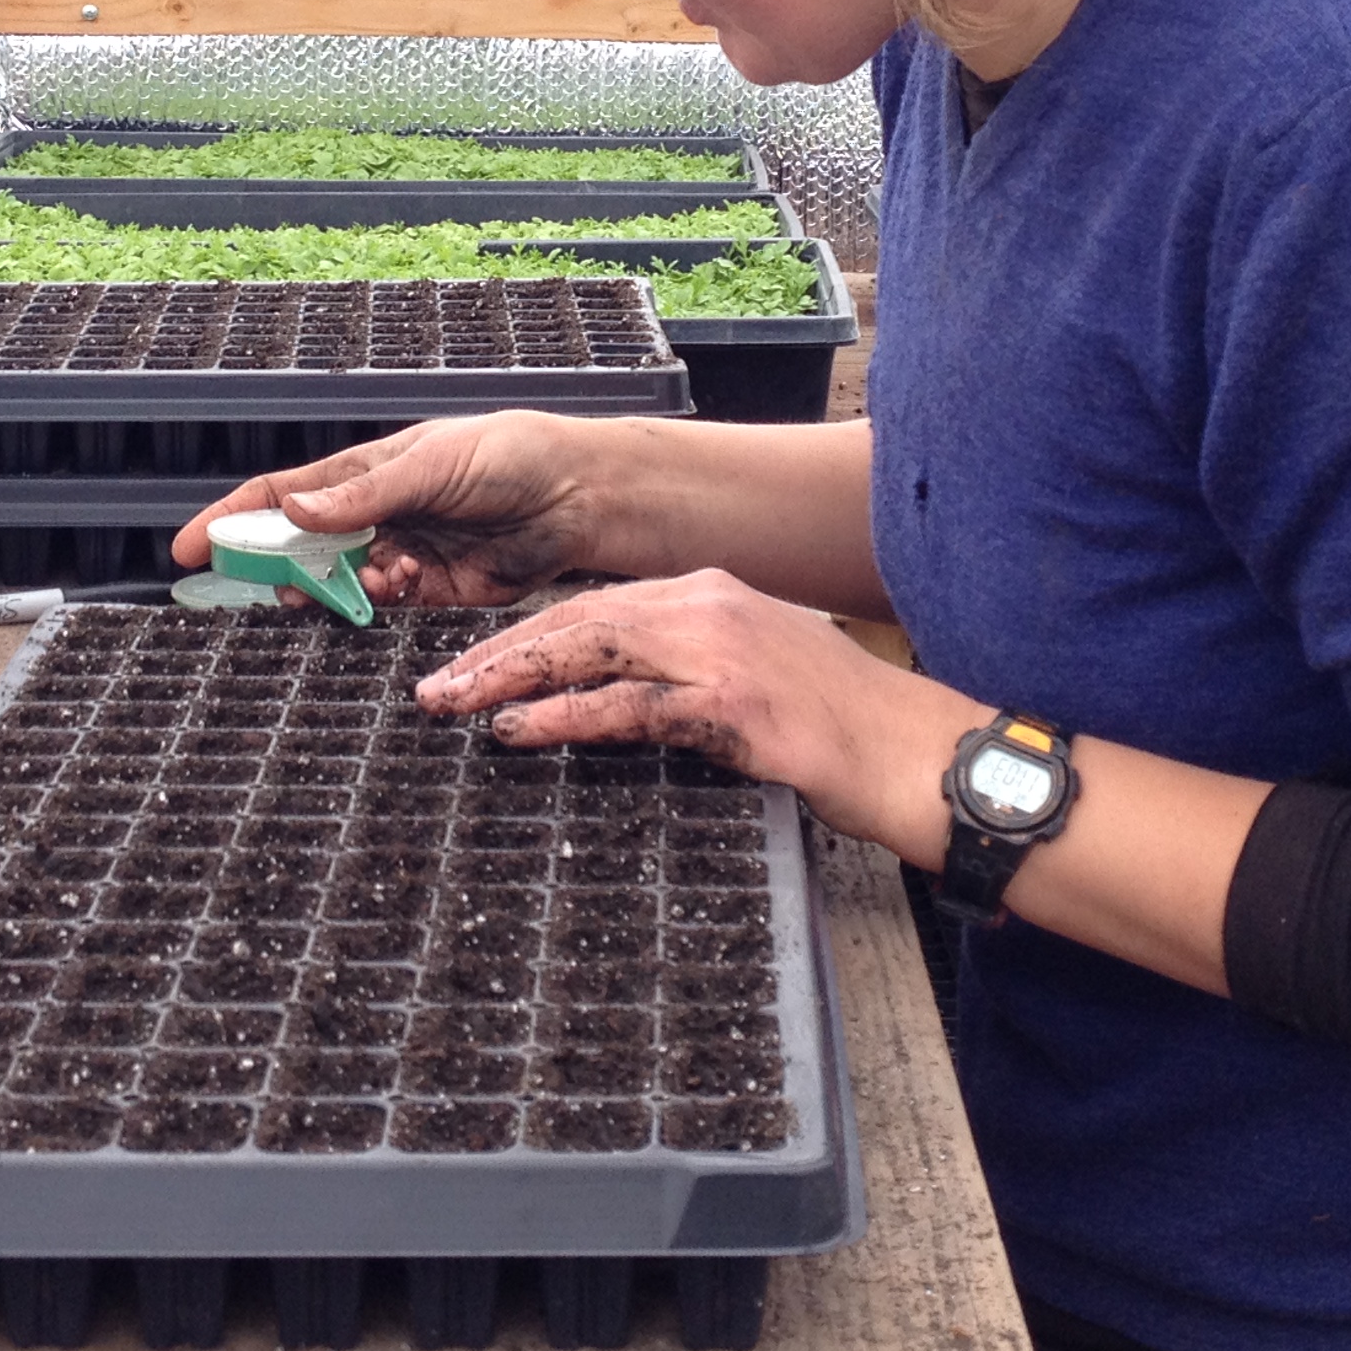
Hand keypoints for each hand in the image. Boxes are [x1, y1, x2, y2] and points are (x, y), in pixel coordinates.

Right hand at [172, 411, 614, 607]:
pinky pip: (385, 605)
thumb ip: (363, 496)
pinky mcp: (434, 592)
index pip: (282, 495)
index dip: (232, 519)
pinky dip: (381, 599)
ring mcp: (402, 554)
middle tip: (272, 585)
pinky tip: (401, 581)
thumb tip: (293, 511)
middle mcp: (378, 514)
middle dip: (280, 568)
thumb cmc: (511, 455)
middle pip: (302, 548)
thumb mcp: (432, 463)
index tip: (190, 546)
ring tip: (362, 575)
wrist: (580, 495)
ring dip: (338, 587)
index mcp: (367, 472)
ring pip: (340, 583)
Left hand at [413, 569, 982, 850]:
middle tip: (436, 688)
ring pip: (590, 650)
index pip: (595, 606)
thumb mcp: (751, 684)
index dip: (526, 635)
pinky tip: (519, 728)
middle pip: (577, 620)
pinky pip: (628, 704)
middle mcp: (708, 606)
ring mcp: (720, 650)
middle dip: (499, 652)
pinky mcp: (731, 702)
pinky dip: (565, 713)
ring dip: (511, 676)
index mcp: (710, 595)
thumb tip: (613, 699)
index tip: (471, 665)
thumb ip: (684, 678)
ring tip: (455, 705)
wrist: (914, 755)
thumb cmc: (840, 731)